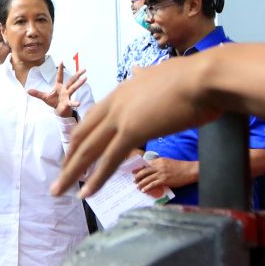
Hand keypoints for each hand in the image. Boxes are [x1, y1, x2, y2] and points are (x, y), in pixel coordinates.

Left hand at [27, 65, 86, 117]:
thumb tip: (27, 90)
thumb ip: (37, 93)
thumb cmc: (53, 102)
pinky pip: (72, 102)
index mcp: (59, 86)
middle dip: (77, 75)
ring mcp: (67, 95)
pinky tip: (79, 103)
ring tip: (85, 78)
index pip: (59, 76)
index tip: (62, 60)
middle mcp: (65, 89)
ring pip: (74, 88)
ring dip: (79, 83)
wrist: (59, 111)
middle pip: (71, 80)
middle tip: (84, 69)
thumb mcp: (44, 97)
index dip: (60, 69)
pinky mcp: (68, 103)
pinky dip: (75, 103)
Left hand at [51, 56, 220, 196]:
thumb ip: (148, 79)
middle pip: (83, 135)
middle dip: (69, 158)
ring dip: (72, 173)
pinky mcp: (133, 130)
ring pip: (88, 150)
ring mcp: (122, 116)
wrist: (205, 77)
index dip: (82, 138)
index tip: (74, 154)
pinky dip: (95, 179)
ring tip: (59, 191)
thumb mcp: (163, 76)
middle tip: (60, 177)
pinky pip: (109, 160)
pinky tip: (87, 193)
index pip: (93, 118)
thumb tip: (140, 72)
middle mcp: (116, 102)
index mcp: (123, 90)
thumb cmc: (194, 79)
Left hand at [133, 157, 197, 196]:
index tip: (133, 171)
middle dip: (137, 176)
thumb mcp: (168, 162)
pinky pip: (152, 184)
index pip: (145, 164)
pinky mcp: (164, 180)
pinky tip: (143, 190)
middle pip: (144, 171)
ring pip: (147, 178)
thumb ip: (160, 165)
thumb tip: (153, 170)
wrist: (189, 170)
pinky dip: (147, 187)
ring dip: (140, 183)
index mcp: (159, 161)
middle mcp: (158, 166)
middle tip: (134, 180)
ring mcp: (161, 173)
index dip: (138, 168)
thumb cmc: (180, 167)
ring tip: (137, 186)